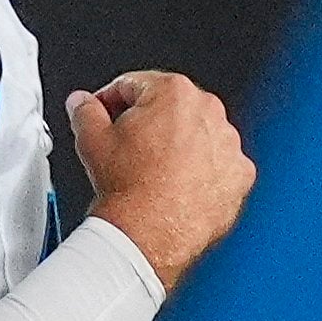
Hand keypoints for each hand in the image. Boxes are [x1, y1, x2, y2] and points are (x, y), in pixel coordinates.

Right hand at [65, 70, 253, 288]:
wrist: (149, 235)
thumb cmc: (129, 190)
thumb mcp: (92, 141)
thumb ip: (85, 111)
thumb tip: (82, 103)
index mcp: (172, 93)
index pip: (137, 85)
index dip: (113, 100)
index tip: (106, 113)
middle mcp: (208, 112)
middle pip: (172, 108)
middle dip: (150, 123)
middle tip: (128, 148)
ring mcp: (227, 144)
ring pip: (199, 135)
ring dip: (179, 147)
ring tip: (153, 172)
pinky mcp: (239, 175)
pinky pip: (218, 165)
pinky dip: (202, 173)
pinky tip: (178, 187)